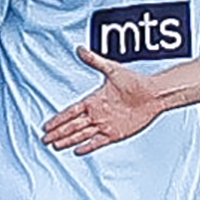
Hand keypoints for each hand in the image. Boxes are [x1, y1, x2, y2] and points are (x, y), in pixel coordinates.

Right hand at [42, 47, 163, 154]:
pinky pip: (97, 142)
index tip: (47, 125)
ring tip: (55, 146)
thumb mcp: (113, 70)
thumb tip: (81, 49)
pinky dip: (87, 147)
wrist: (154, 95)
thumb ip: (95, 61)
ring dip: (67, 141)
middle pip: (72, 126)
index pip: (70, 112)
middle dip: (58, 133)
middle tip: (45, 139)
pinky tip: (77, 151)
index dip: (58, 119)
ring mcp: (105, 125)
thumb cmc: (136, 81)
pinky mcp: (115, 134)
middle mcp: (97, 114)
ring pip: (81, 135)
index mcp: (93, 100)